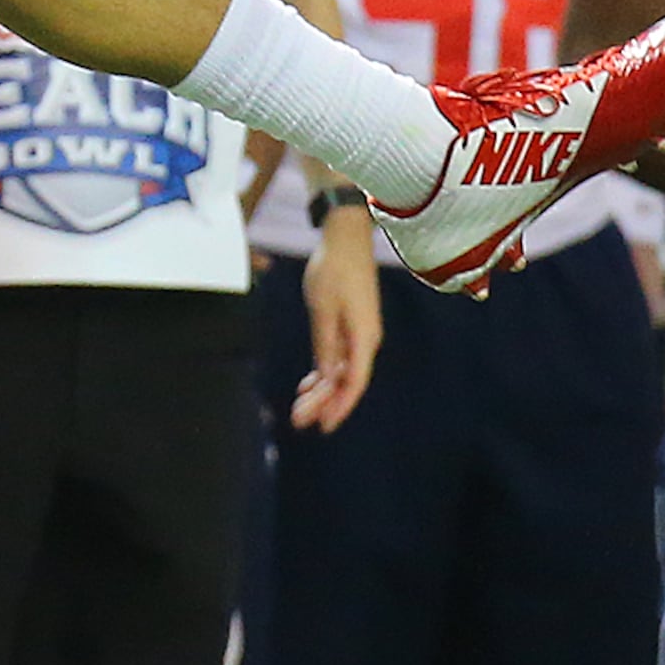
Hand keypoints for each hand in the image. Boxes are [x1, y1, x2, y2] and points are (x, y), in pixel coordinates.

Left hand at [290, 207, 381, 429]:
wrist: (346, 238)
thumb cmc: (334, 269)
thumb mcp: (323, 309)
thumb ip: (324, 345)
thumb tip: (326, 378)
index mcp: (364, 336)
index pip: (354, 382)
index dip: (339, 406)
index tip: (323, 426)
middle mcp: (366, 339)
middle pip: (347, 381)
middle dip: (324, 403)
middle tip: (298, 421)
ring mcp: (359, 333)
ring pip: (342, 372)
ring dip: (322, 391)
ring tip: (300, 409)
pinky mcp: (351, 325)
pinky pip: (339, 358)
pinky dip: (324, 373)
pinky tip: (308, 385)